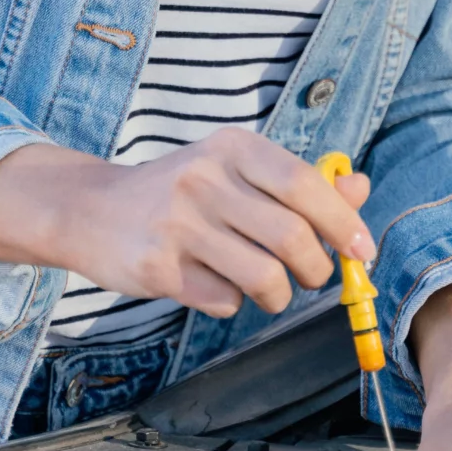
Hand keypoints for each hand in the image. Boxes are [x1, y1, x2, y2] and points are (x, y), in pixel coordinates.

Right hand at [0, 129, 373, 319]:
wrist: (89, 209)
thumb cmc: (180, 191)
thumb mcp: (236, 170)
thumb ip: (299, 180)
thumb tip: (359, 188)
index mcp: (233, 147)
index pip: (305, 184)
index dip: (343, 221)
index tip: (362, 250)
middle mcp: (204, 179)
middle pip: (291, 236)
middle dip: (317, 269)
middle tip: (316, 277)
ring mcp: (177, 224)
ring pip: (263, 276)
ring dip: (280, 294)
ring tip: (271, 289)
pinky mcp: (155, 268)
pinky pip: (223, 300)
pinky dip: (234, 303)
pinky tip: (219, 287)